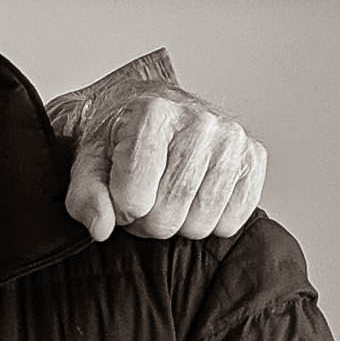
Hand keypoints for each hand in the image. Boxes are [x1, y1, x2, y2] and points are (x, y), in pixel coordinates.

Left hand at [52, 52, 265, 243]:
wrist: (151, 113)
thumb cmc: (118, 138)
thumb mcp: (88, 164)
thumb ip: (86, 197)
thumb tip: (101, 227)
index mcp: (153, 113)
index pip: (134, 199)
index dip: (120, 209)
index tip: (118, 194)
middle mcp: (199, 121)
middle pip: (167, 215)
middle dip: (147, 220)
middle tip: (144, 197)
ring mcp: (231, 138)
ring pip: (199, 223)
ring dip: (178, 222)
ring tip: (166, 195)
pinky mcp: (254, 157)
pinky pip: (231, 221)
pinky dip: (209, 222)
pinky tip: (195, 196)